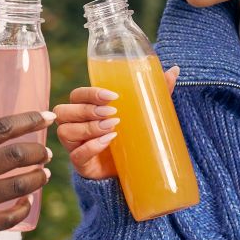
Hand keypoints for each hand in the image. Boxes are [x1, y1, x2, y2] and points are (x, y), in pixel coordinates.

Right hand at [0, 110, 54, 239]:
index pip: (1, 129)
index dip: (29, 120)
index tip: (48, 116)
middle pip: (15, 156)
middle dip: (38, 151)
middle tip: (46, 151)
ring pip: (18, 186)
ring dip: (38, 177)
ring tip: (44, 173)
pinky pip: (9, 218)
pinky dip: (24, 208)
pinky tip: (28, 200)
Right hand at [54, 66, 177, 180]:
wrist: (134, 169)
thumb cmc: (133, 135)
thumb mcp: (143, 113)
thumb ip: (154, 93)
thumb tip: (174, 70)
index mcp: (86, 108)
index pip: (76, 95)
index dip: (89, 93)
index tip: (112, 96)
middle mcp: (75, 124)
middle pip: (64, 110)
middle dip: (87, 109)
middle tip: (113, 112)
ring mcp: (75, 145)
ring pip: (65, 131)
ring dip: (89, 127)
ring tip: (113, 127)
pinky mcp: (81, 164)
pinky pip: (76, 155)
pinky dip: (91, 147)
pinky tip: (108, 142)